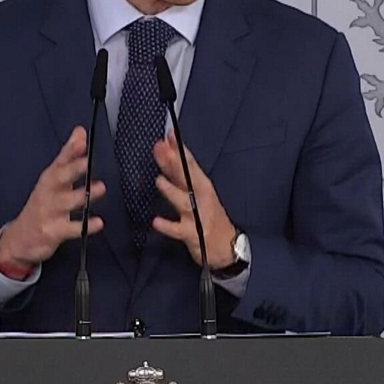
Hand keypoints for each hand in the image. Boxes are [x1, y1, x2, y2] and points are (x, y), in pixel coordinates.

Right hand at [0, 126, 104, 267]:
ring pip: (65, 202)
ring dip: (81, 195)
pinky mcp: (52, 232)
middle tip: (87, 161)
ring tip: (100, 188)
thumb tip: (80, 132)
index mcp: (49, 179)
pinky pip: (70, 229)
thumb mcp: (52, 180)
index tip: (81, 138)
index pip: (59, 161)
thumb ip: (68, 156)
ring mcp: (49, 213)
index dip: (70, 150)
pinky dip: (85, 226)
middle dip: (73, 169)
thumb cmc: (42, 205)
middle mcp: (47, 193)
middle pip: (59, 178)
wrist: (19, 239)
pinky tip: (98, 223)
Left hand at [151, 130, 237, 269]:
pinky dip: (168, 226)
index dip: (179, 150)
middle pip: (187, 178)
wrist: (227, 246)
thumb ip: (179, 174)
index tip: (169, 136)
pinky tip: (157, 221)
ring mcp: (198, 216)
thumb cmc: (209, 216)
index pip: (190, 165)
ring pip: (183, 202)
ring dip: (172, 191)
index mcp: (202, 186)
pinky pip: (178, 230)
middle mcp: (201, 198)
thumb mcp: (197, 192)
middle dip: (175, 163)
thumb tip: (165, 150)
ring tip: (159, 180)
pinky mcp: (193, 234)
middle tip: (162, 150)